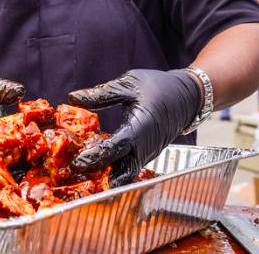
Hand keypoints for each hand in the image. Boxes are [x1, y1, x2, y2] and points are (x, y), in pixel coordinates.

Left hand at [68, 69, 201, 186]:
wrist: (186, 95)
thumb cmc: (157, 86)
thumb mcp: (128, 84)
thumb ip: (101, 94)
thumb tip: (73, 97)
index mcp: (138, 128)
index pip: (113, 149)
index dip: (94, 158)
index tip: (76, 162)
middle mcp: (144, 147)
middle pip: (120, 170)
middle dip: (98, 173)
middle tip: (75, 172)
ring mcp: (148, 153)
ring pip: (126, 172)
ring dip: (107, 174)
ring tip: (85, 173)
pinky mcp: (148, 154)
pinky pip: (131, 167)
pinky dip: (116, 169)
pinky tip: (99, 165)